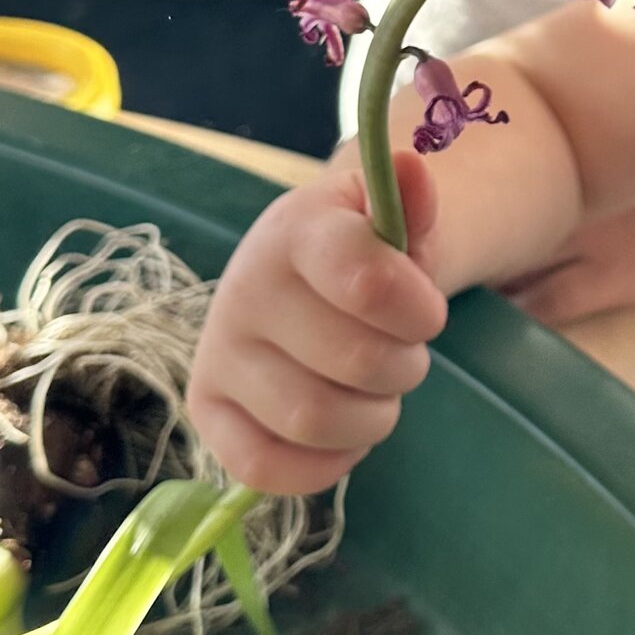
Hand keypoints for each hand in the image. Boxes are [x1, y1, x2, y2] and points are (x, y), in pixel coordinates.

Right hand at [188, 146, 447, 494]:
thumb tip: (412, 168)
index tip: (429, 315)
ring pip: (314, 420)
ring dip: (371, 418)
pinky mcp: (206, 410)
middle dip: (403, 368)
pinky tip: (344, 435)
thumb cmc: (358, 252)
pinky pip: (264, 467)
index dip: (416, 310)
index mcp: (295, 231)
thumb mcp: (390, 220)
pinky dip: (322, 464)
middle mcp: (243, 288)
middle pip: (355, 363)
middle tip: (404, 355)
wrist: (299, 276)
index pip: (363, 280)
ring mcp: (218, 352)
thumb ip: (412, 203)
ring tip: (376, 393)